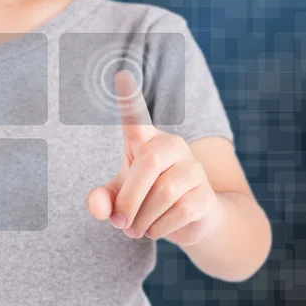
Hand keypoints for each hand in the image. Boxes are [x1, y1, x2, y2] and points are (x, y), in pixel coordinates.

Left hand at [87, 71, 221, 246]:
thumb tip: (98, 208)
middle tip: (119, 222)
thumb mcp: (119, 199)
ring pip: (164, 191)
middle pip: (149, 162)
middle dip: (129, 197)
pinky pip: (181, 210)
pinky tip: (154, 230)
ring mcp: (193, 169)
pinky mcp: (207, 194)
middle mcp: (173, 147)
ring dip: (142, 218)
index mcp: (146, 142)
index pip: (136, 117)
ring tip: (135, 229)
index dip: (129, 97)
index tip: (122, 74)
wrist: (191, 221)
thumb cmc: (148, 199)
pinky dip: (160, 227)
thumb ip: (102, 200)